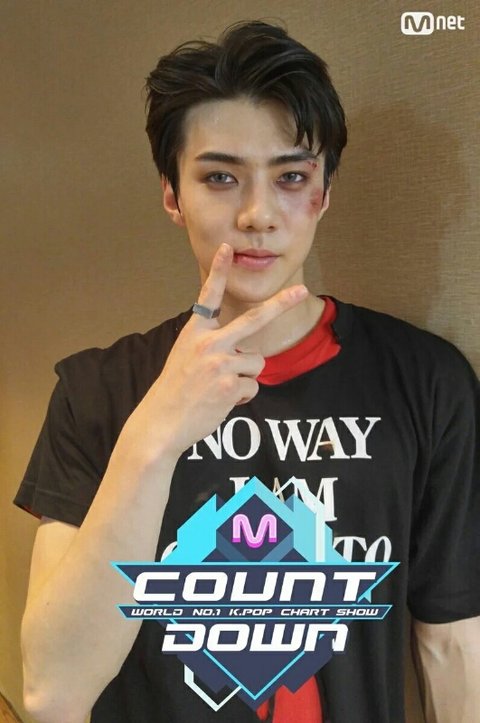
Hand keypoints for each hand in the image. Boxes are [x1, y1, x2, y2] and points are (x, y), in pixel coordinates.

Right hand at [121, 243, 307, 460]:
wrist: (161, 421)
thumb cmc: (174, 390)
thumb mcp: (184, 356)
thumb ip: (211, 344)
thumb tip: (245, 349)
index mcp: (195, 332)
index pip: (209, 297)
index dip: (219, 271)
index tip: (227, 249)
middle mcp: (209, 342)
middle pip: (255, 319)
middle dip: (281, 304)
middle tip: (301, 292)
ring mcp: (221, 363)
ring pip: (257, 362)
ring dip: (245, 377)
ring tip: (220, 388)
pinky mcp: (230, 385)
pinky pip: (252, 386)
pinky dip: (241, 397)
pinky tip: (221, 401)